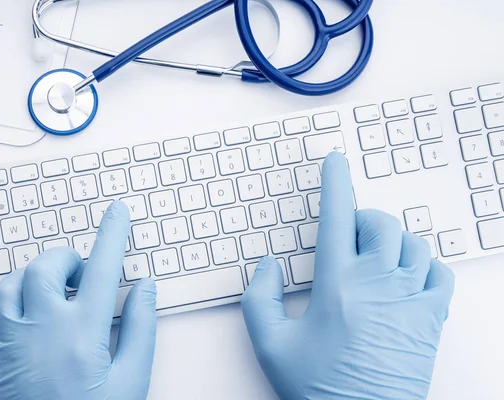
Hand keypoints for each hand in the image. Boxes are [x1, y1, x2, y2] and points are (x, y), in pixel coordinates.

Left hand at [0, 201, 156, 399]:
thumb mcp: (132, 380)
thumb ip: (142, 329)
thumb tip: (147, 288)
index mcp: (82, 332)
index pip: (103, 268)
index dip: (113, 234)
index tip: (117, 212)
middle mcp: (42, 328)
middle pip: (46, 267)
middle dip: (67, 259)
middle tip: (82, 272)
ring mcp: (10, 341)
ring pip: (11, 285)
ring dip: (34, 278)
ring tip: (52, 292)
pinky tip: (17, 312)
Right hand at [242, 153, 454, 399]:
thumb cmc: (319, 389)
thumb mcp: (270, 345)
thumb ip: (258, 298)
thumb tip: (268, 266)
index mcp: (337, 284)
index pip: (337, 216)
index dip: (335, 182)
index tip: (336, 162)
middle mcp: (378, 283)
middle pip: (380, 223)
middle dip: (363, 219)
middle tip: (349, 233)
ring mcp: (410, 299)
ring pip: (413, 243)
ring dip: (392, 240)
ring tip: (376, 256)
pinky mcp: (431, 319)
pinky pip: (440, 273)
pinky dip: (425, 265)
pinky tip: (408, 277)